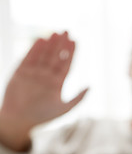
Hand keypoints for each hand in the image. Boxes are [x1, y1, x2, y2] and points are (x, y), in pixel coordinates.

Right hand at [0, 32, 86, 150]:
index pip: (66, 64)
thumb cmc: (43, 117)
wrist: (19, 122)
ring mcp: (33, 73)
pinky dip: (34, 49)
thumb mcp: (65, 109)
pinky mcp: (20, 73)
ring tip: (56, 33)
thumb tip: (90, 86)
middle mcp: (46, 76)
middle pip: (55, 56)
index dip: (71, 53)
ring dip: (49, 44)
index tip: (75, 41)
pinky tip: (41, 40)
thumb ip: (78, 98)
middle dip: (61, 44)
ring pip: (43, 55)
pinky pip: (28, 58)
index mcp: (57, 83)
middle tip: (67, 31)